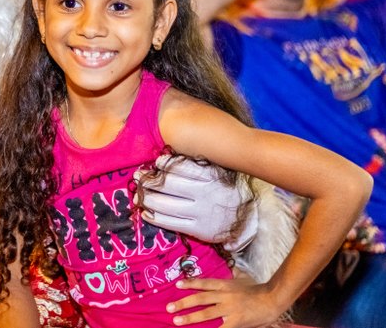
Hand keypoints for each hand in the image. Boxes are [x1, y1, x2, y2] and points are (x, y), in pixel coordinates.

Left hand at [134, 156, 256, 248]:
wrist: (247, 219)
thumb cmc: (227, 190)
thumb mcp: (218, 172)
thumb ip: (198, 164)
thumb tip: (170, 155)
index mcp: (210, 176)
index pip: (181, 167)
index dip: (164, 164)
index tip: (155, 163)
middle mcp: (204, 194)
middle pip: (168, 185)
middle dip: (149, 181)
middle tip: (138, 178)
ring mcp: (200, 213)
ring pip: (165, 205)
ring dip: (147, 199)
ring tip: (139, 195)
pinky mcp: (198, 230)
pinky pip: (171, 223)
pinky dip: (155, 218)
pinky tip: (146, 213)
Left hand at [166, 277, 283, 327]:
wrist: (272, 300)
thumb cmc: (259, 289)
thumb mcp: (245, 277)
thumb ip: (235, 274)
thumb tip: (231, 268)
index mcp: (225, 284)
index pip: (204, 283)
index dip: (190, 283)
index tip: (177, 285)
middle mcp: (224, 295)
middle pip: (200, 298)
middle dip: (183, 303)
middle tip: (169, 307)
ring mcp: (229, 309)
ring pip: (205, 313)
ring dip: (190, 317)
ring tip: (176, 321)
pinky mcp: (235, 321)